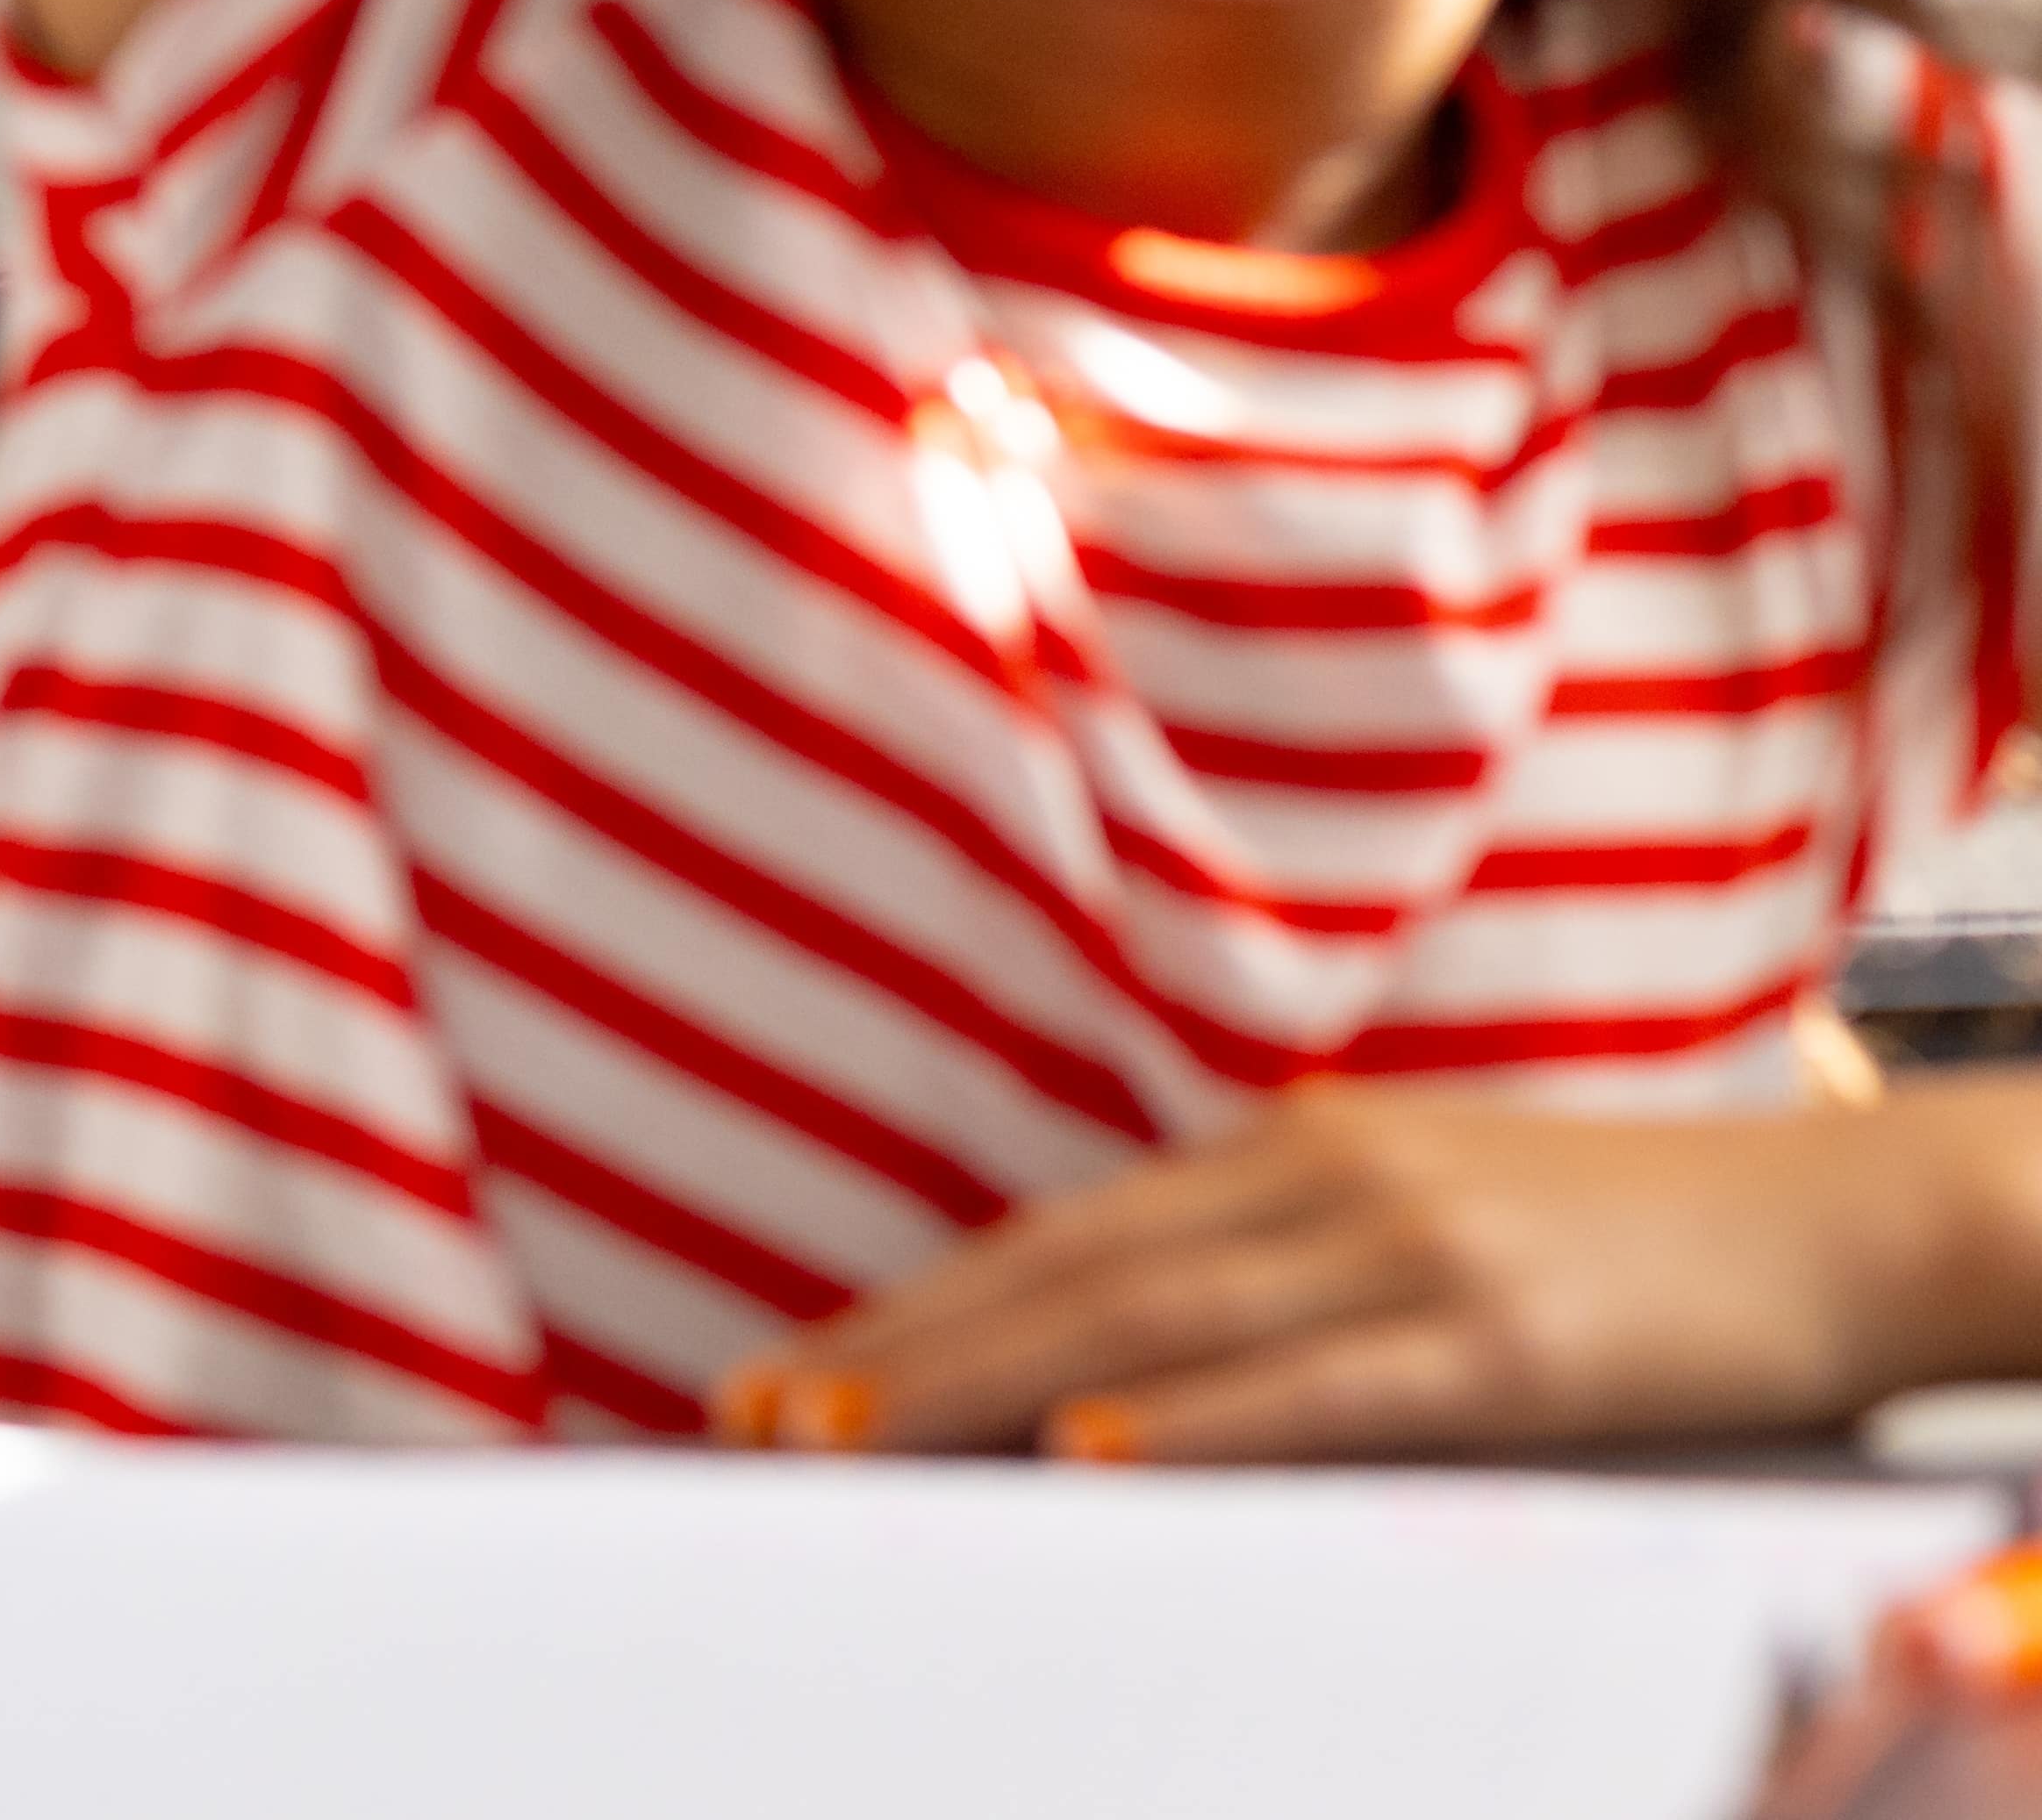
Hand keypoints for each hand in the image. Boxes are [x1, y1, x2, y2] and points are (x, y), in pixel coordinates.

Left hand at [727, 1079, 2006, 1460]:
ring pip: (1151, 1323)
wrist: (1852, 1215)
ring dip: (982, 1386)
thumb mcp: (1424, 1228)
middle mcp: (1324, 1180)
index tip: (786, 1377)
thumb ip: (1284, 1274)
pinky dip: (1201, 1418)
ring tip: (847, 1439)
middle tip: (756, 1419)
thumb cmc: (1630, 1237)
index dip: (912, 1308)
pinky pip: (1326, 1382)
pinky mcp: (1510, 1338)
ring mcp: (1414, 1249)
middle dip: (897, 1351)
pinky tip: (1098, 1455)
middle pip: (1065, 1275)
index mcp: (1291, 1153)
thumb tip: (1126, 1368)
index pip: (1058, 1240)